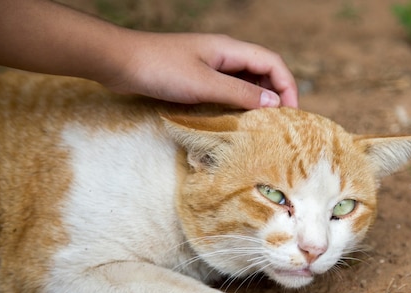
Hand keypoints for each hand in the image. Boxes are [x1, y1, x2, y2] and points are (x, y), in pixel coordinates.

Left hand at [105, 33, 298, 108]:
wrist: (120, 62)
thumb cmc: (160, 69)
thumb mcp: (204, 84)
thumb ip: (240, 94)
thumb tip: (273, 103)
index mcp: (230, 49)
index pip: (272, 63)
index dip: (287, 86)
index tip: (291, 113)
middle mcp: (224, 54)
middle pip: (263, 71)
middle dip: (276, 95)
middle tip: (279, 123)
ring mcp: (211, 66)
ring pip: (246, 82)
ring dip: (257, 101)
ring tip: (261, 125)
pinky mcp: (198, 77)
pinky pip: (228, 89)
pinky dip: (238, 104)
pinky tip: (237, 120)